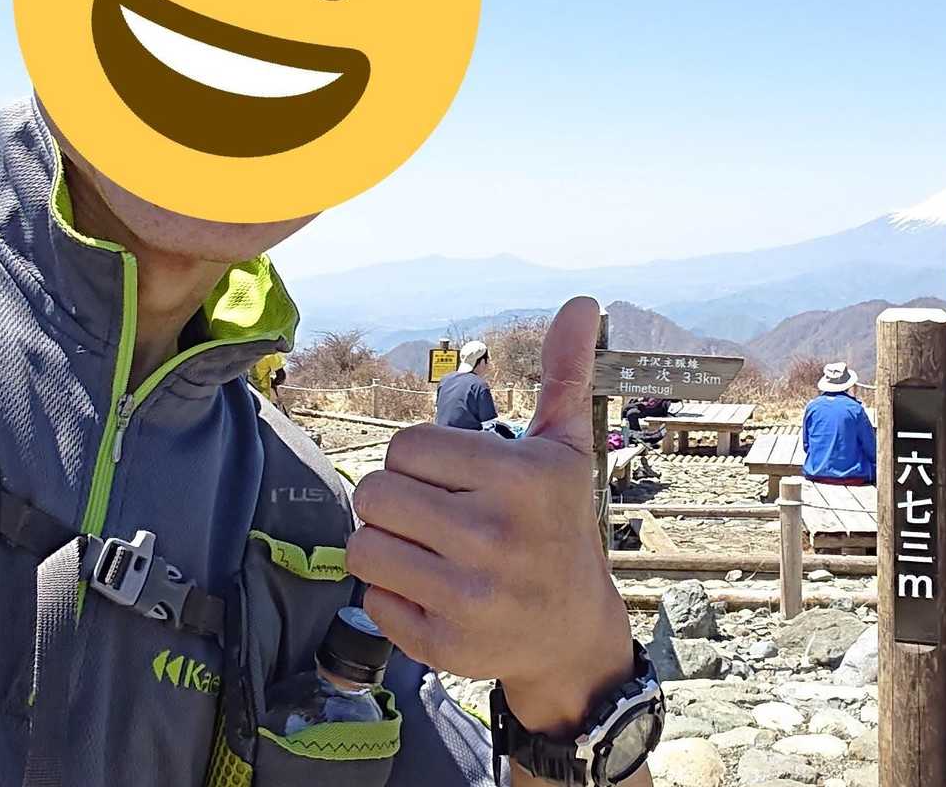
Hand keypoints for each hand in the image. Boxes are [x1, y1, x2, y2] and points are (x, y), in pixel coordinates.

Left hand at [346, 297, 634, 735]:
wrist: (572, 633)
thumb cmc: (559, 526)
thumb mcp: (566, 449)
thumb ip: (564, 372)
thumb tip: (583, 301)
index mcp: (521, 479)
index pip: (405, 446)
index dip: (418, 460)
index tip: (450, 478)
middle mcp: (495, 537)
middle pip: (374, 493)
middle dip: (395, 501)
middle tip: (432, 515)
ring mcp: (469, 597)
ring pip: (362, 546)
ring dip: (384, 545)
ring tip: (424, 550)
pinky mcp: (443, 644)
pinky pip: (370, 598)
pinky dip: (390, 594)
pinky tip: (431, 592)